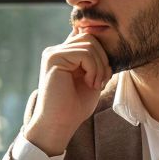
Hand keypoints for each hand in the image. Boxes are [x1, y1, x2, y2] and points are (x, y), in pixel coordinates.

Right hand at [24, 29, 112, 155]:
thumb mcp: (92, 78)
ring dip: (100, 66)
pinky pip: (84, 53)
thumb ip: (95, 60)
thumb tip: (103, 37)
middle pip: (90, 37)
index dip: (100, 48)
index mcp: (64, 55)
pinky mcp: (53, 58)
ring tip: (96, 84)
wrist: (59, 124)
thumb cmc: (76, 106)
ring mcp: (53, 53)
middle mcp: (56, 51)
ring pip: (89, 44)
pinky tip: (90, 84)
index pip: (85, 35)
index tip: (106, 72)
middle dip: (103, 58)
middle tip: (103, 81)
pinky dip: (94, 69)